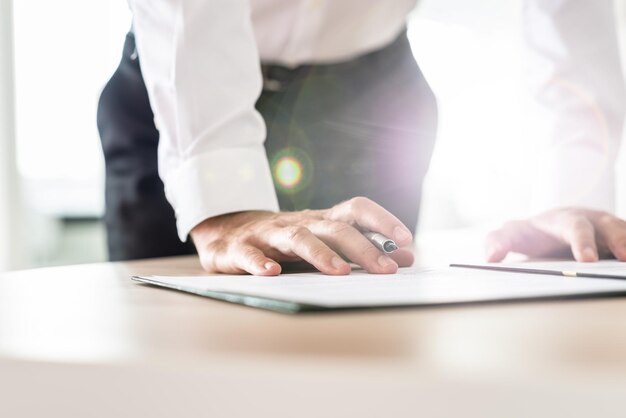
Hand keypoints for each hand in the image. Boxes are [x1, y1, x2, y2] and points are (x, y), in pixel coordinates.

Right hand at [190, 197, 414, 275]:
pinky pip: (251, 254)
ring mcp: (270, 234)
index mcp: (321, 221)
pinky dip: (261, 262)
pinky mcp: (241, 248)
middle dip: (362, 248)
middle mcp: (300, 223)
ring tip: (340, 272)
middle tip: (386, 270)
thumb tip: (406, 258)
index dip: (382, 220)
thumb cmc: (285, 241)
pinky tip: (272, 273)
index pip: (356, 210)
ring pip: (298, 239)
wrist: (228, 232)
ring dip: (320, 254)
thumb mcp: (324, 242)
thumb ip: (364, 249)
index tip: (405, 240)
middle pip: (334, 229)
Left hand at [486, 208, 625, 261]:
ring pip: (623, 231)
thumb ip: (497, 242)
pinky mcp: (616, 240)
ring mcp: (606, 229)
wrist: (546, 228)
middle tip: (625, 258)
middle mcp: (590, 220)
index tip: (587, 260)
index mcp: (564, 220)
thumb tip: (489, 258)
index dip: (582, 241)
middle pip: (608, 226)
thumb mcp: (511, 235)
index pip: (575, 227)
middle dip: (619, 240)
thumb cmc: (530, 233)